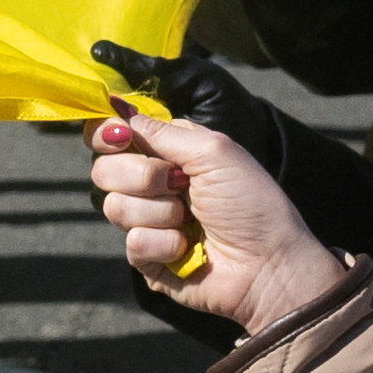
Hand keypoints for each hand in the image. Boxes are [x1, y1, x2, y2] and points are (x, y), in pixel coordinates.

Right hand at [84, 109, 344, 329]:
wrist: (268, 265)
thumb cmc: (251, 204)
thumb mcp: (213, 152)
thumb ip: (162, 131)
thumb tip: (116, 107)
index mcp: (168, 153)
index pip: (114, 136)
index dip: (106, 134)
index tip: (119, 138)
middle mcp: (151, 185)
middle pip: (104, 170)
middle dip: (142, 176)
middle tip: (180, 184)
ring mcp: (147, 223)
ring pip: (114, 207)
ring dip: (160, 213)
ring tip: (192, 221)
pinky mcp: (147, 258)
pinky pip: (132, 243)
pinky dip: (164, 244)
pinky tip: (189, 249)